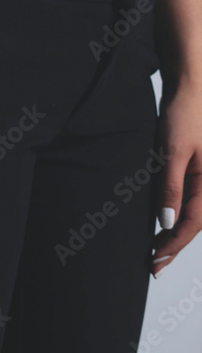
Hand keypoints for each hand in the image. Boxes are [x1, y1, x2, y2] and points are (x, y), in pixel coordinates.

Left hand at [152, 81, 201, 277]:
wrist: (190, 88)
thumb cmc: (184, 115)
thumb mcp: (172, 151)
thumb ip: (170, 187)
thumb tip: (167, 223)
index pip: (193, 224)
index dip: (173, 245)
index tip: (155, 261)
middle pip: (196, 223)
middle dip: (175, 245)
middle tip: (154, 265)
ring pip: (196, 214)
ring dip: (178, 233)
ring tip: (158, 250)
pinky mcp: (198, 170)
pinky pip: (193, 200)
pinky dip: (180, 215)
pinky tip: (167, 223)